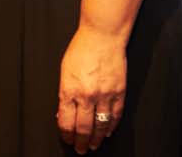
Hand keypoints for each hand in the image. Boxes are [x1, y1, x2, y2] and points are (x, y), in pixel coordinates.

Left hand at [57, 25, 126, 152]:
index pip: (66, 122)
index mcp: (69, 89)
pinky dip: (111, 126)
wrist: (102, 35)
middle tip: (80, 149)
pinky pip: (115, 116)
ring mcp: (104, 95)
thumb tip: (63, 112)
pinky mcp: (118, 92)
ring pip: (100, 126)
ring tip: (93, 145)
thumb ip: (64, 93)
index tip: (67, 139)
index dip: (66, 135)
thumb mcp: (64, 71)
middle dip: (80, 142)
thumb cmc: (82, 49)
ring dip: (96, 139)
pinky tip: (107, 131)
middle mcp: (86, 95)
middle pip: (82, 128)